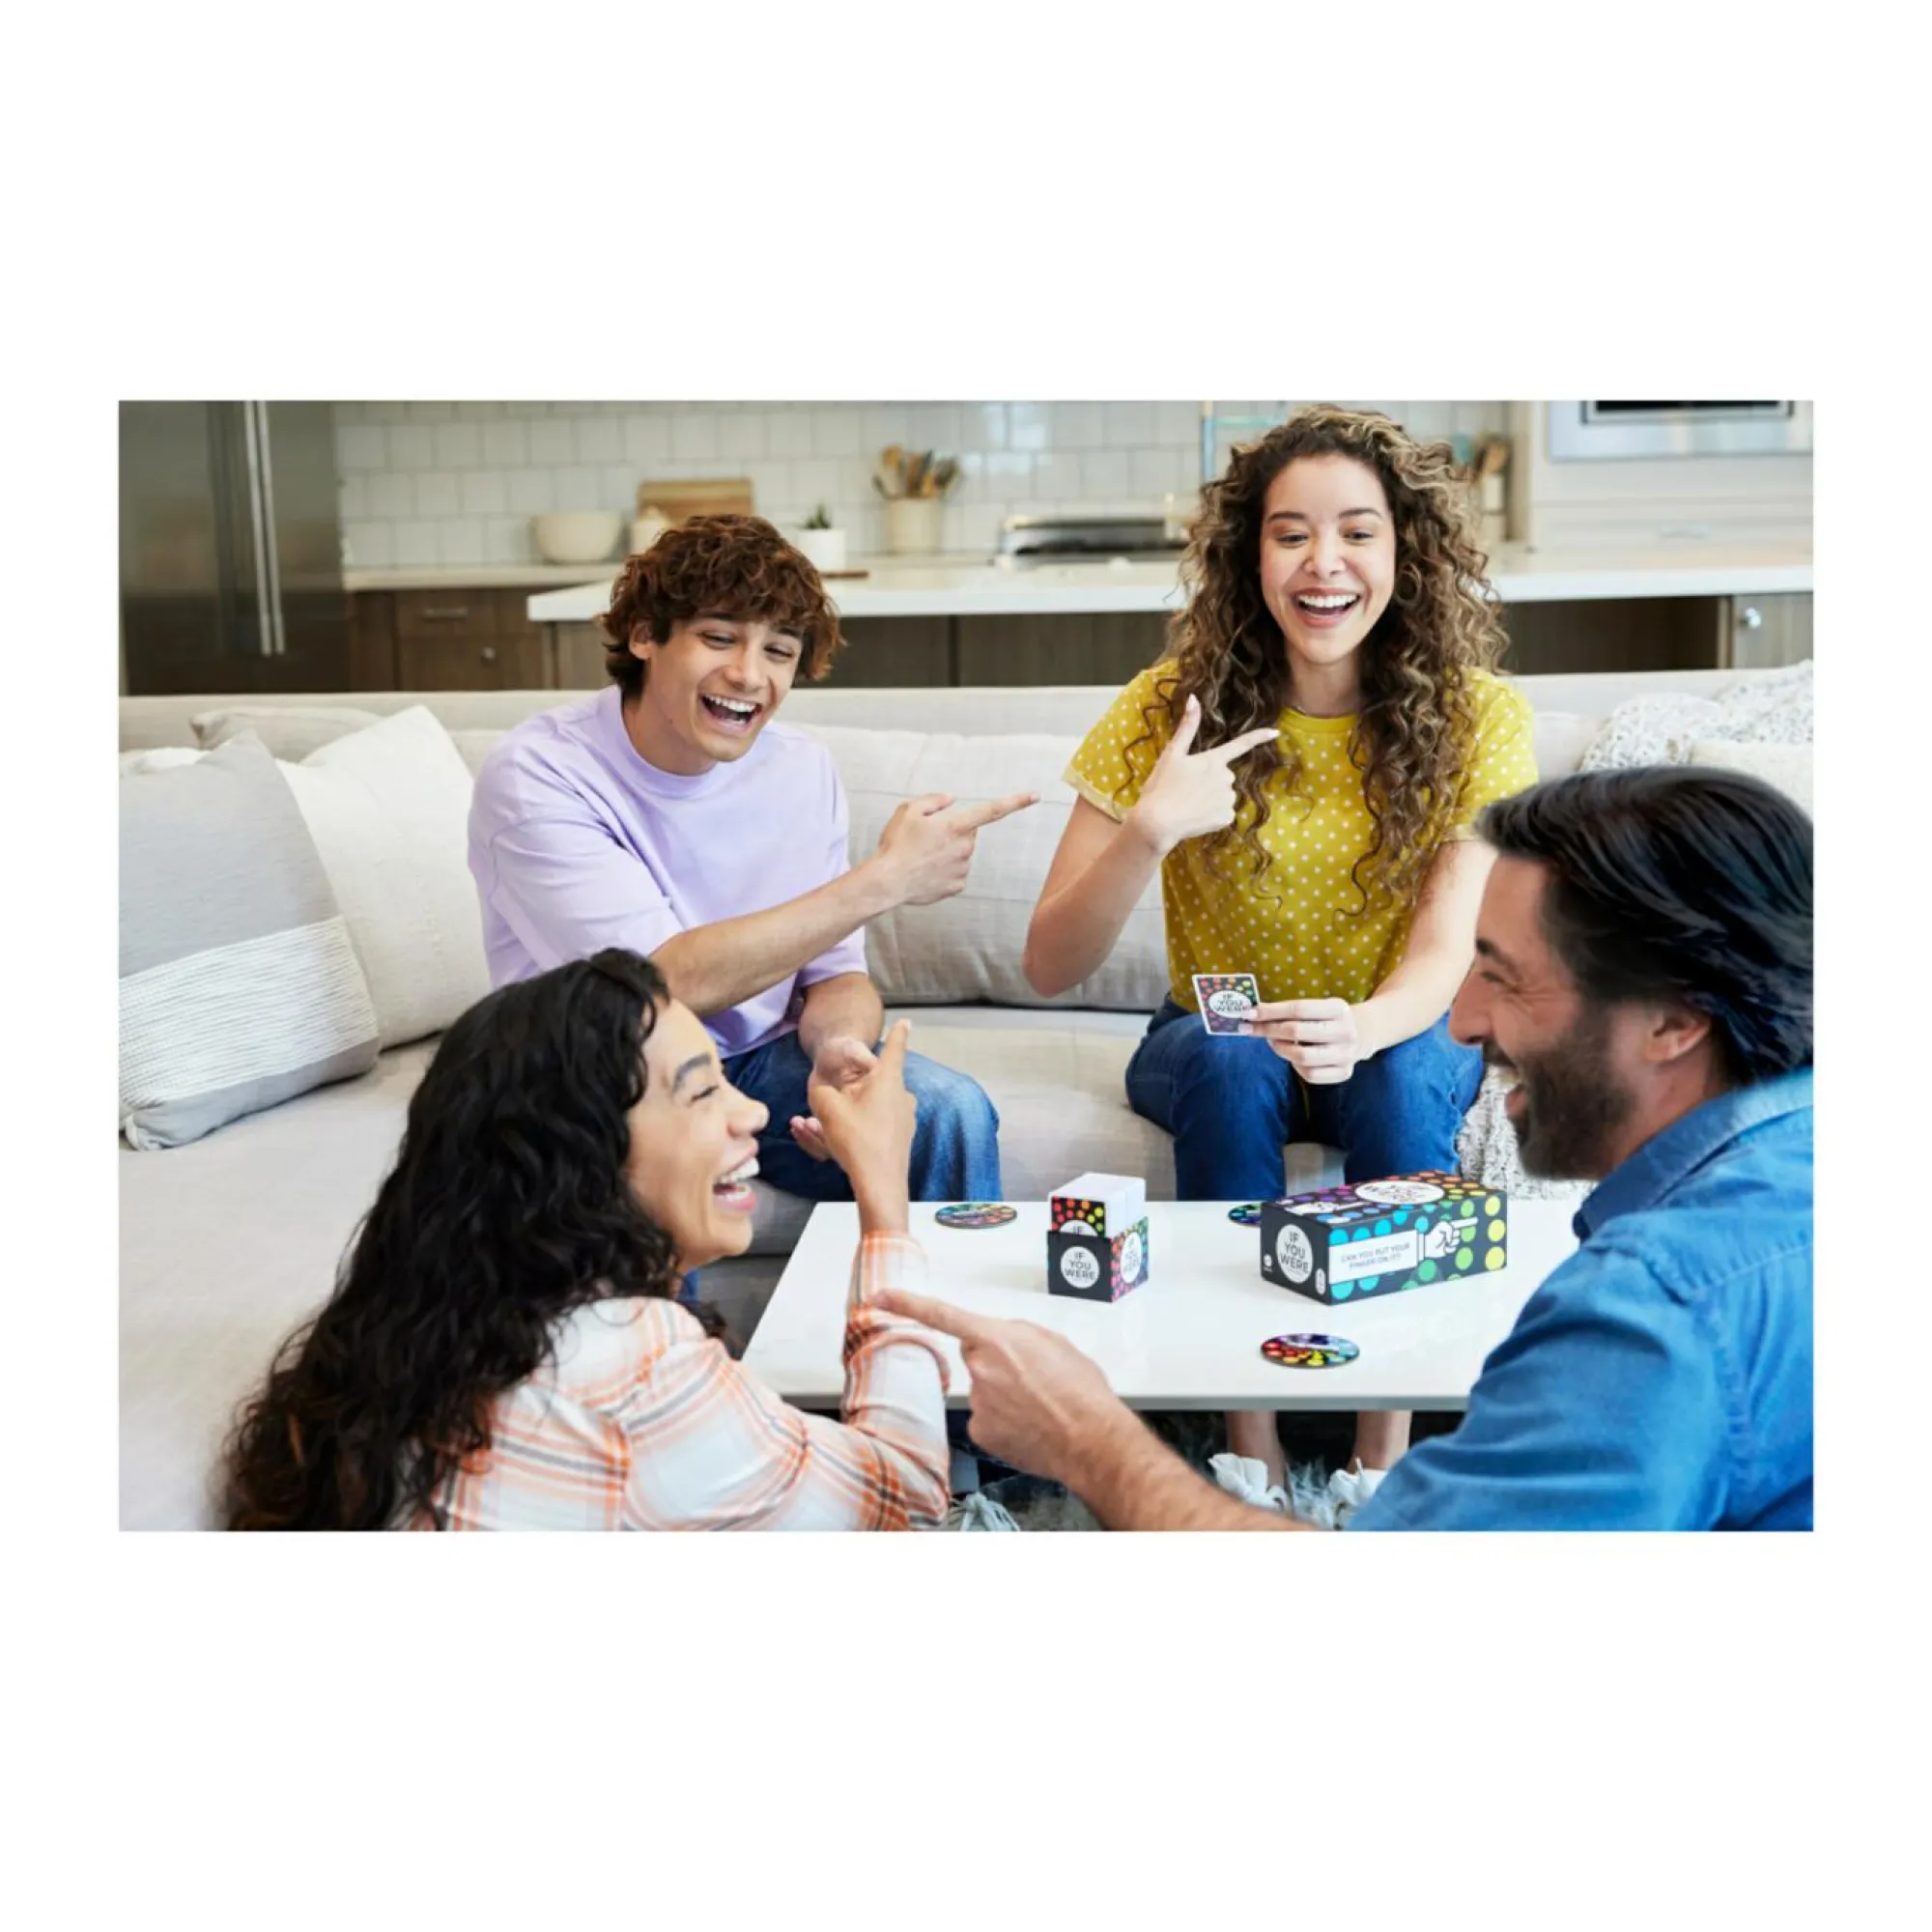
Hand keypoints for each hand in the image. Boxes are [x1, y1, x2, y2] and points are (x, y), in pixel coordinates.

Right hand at [803, 1019, 917, 1223]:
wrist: (880, 1184)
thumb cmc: (858, 1140)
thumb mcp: (828, 1108)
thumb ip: (821, 1089)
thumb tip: (821, 1086)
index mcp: (889, 1079)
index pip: (895, 1048)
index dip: (899, 1033)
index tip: (907, 1022)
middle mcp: (902, 1095)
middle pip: (870, 1084)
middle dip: (842, 1095)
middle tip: (814, 1114)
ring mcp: (904, 1118)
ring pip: (868, 1109)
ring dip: (841, 1116)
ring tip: (812, 1131)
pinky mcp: (900, 1138)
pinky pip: (872, 1126)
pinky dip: (853, 1131)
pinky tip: (831, 1145)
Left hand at [870, 1288, 1125, 1482]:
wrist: (1091, 1439)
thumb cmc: (1081, 1390)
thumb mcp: (1055, 1343)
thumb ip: (1020, 1334)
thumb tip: (1006, 1341)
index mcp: (998, 1339)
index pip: (942, 1315)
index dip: (907, 1304)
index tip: (880, 1298)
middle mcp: (980, 1369)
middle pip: (977, 1358)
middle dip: (997, 1364)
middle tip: (1034, 1379)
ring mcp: (978, 1403)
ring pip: (985, 1391)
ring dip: (1006, 1396)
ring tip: (1040, 1405)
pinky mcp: (981, 1432)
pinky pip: (988, 1419)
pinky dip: (1005, 1422)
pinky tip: (1030, 1426)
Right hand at [874, 790, 1038, 907]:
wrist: (887, 882)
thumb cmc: (896, 845)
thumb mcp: (908, 810)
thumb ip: (932, 800)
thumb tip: (950, 799)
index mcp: (956, 825)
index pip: (992, 810)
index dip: (1015, 801)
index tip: (1035, 795)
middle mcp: (965, 847)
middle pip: (969, 833)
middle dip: (954, 832)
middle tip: (927, 837)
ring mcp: (963, 868)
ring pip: (962, 854)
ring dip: (947, 852)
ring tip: (921, 856)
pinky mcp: (957, 886)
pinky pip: (956, 873)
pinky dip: (944, 870)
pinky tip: (926, 871)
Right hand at [1123, 693, 1277, 857]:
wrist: (1157, 822)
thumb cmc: (1161, 786)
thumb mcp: (1172, 754)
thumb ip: (1187, 727)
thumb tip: (1194, 698)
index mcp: (1213, 760)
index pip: (1240, 744)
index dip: (1259, 737)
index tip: (1276, 732)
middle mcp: (1226, 777)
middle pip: (1224, 776)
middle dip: (1210, 781)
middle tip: (1186, 789)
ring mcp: (1228, 798)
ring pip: (1223, 796)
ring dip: (1210, 799)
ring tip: (1188, 805)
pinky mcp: (1227, 817)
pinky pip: (1223, 814)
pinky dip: (1211, 816)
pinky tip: (1195, 817)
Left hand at [1240, 997, 1368, 1083]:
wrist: (1364, 1033)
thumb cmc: (1330, 1017)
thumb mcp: (1319, 1006)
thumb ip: (1291, 1010)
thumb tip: (1254, 1015)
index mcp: (1338, 1008)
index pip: (1298, 1009)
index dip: (1270, 1011)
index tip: (1248, 1013)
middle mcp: (1345, 1031)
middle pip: (1297, 1032)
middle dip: (1267, 1029)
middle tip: (1249, 1028)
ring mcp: (1346, 1054)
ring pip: (1301, 1057)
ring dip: (1279, 1048)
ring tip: (1271, 1041)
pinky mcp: (1344, 1072)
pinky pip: (1310, 1074)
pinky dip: (1295, 1066)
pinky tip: (1292, 1057)